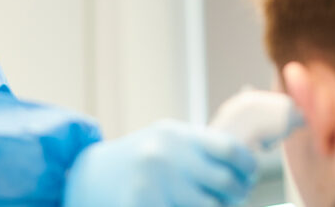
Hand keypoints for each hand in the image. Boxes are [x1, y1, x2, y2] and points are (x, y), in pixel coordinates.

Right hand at [63, 119, 257, 206]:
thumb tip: (246, 172)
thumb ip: (201, 149)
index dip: (247, 166)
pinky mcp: (141, 206)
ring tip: (207, 203)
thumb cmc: (138, 159)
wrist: (87, 175)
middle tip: (233, 198)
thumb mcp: (167, 141)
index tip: (247, 176)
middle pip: (225, 183)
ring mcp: (152, 185)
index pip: (230, 149)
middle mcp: (164, 156)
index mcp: (174, 135)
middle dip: (236, 194)